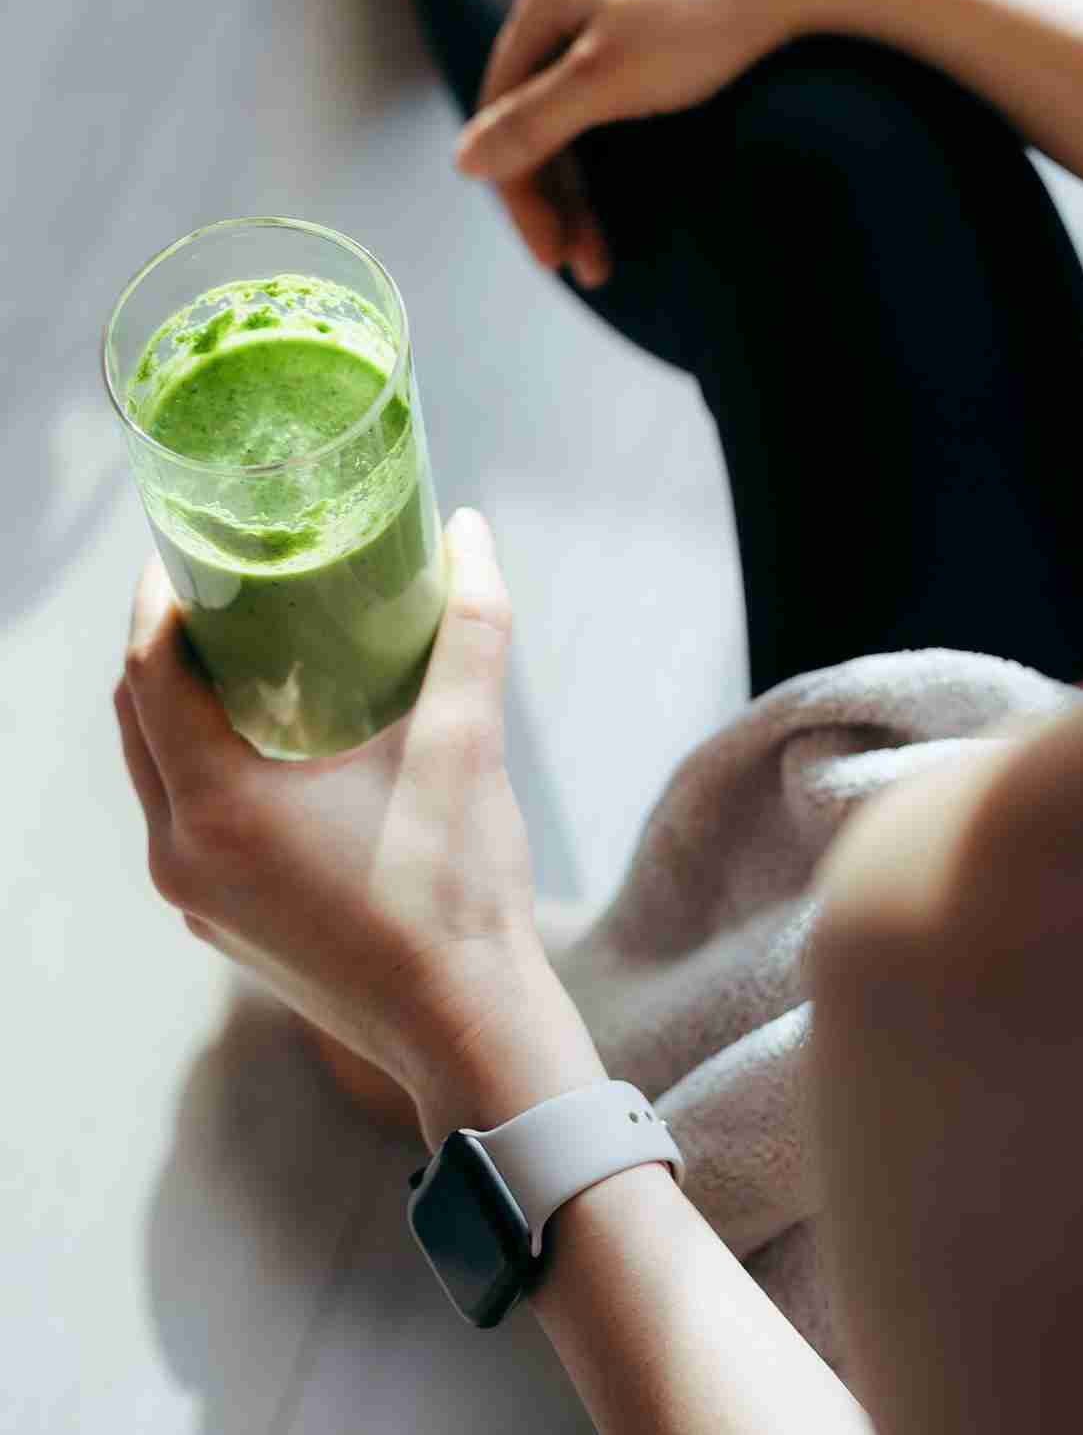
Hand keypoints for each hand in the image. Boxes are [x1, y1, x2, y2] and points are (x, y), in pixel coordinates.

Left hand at [116, 507, 602, 1142]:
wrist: (466, 1026)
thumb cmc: (460, 890)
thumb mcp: (466, 746)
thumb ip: (469, 631)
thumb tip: (470, 532)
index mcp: (221, 806)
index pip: (148, 673)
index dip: (160, 599)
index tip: (189, 548)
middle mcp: (183, 854)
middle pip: (136, 718)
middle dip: (165, 644)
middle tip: (217, 588)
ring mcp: (194, 899)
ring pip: (154, 774)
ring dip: (180, 707)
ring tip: (240, 656)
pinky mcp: (221, 925)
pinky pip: (183, 822)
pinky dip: (203, 767)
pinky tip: (268, 748)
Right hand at [455, 0, 809, 285]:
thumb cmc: (703, 21)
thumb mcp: (606, 80)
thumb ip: (534, 123)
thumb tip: (463, 164)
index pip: (501, 110)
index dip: (519, 189)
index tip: (551, 256)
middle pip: (537, 115)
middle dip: (558, 199)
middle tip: (585, 269)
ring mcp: (614, 3)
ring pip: (577, 112)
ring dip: (587, 188)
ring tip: (608, 255)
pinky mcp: (656, 18)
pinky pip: (610, 97)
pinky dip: (614, 151)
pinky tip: (629, 194)